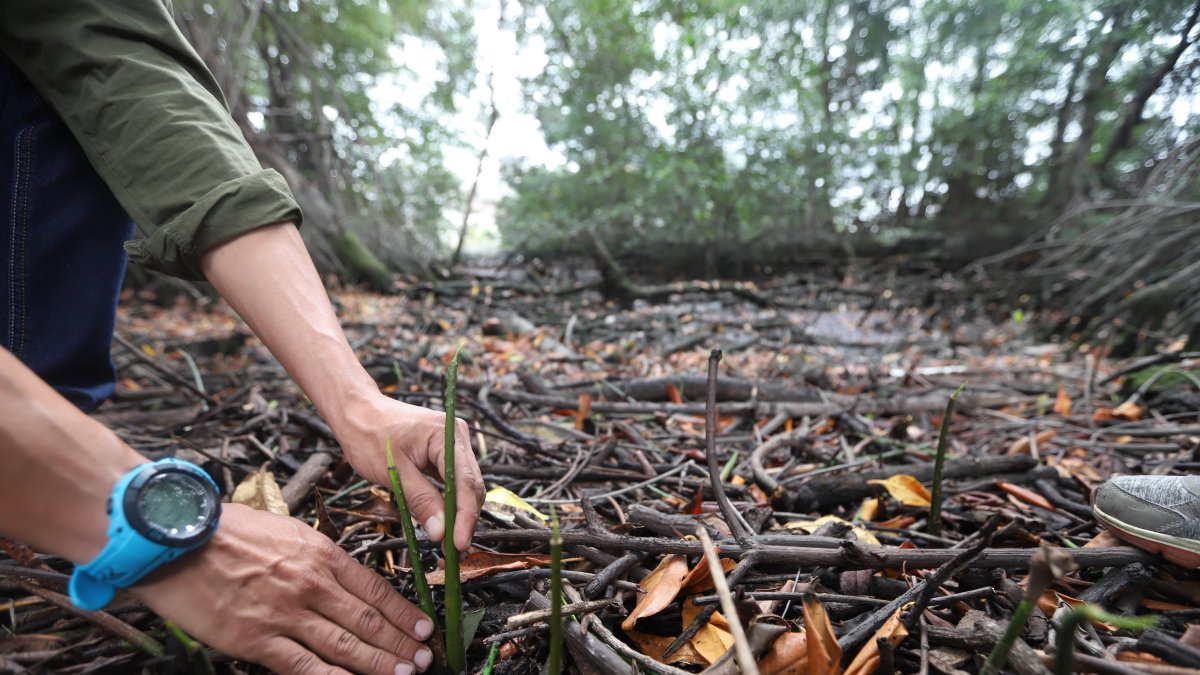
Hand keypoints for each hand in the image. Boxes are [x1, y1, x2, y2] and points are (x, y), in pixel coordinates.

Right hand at [133, 504, 433, 674]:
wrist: (177, 539)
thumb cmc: (227, 532)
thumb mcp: (285, 531)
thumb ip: (315, 556)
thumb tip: (340, 577)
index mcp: (321, 553)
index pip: (375, 589)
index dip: (403, 612)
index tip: (423, 627)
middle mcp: (312, 583)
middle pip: (367, 620)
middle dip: (401, 642)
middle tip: (425, 659)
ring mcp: (286, 613)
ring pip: (346, 645)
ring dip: (381, 663)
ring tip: (406, 673)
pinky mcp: (258, 639)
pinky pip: (305, 666)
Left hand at [331, 393, 484, 551]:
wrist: (356, 411)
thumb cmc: (369, 435)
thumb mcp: (393, 472)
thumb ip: (420, 501)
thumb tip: (441, 532)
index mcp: (447, 435)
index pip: (465, 482)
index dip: (464, 517)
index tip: (458, 544)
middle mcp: (457, 436)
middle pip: (471, 485)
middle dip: (465, 519)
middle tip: (454, 551)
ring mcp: (452, 444)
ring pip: (465, 486)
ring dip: (459, 513)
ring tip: (449, 542)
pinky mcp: (444, 452)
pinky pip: (454, 482)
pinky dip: (450, 502)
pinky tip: (443, 521)